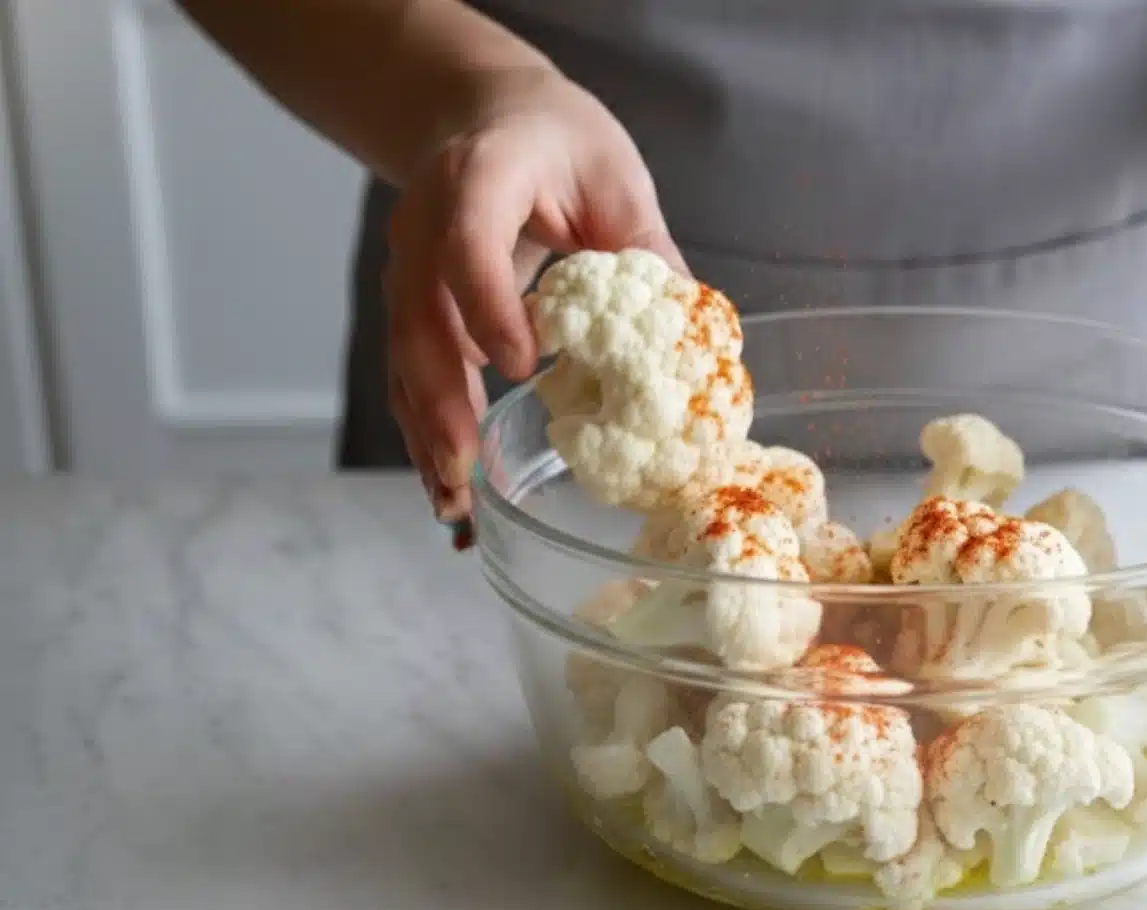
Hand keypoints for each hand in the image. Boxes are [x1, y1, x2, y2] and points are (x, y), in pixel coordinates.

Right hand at [384, 67, 684, 521]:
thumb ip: (646, 250)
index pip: (467, 241)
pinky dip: (426, 432)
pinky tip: (449, 489)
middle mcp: (425, 227)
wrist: (483, 114)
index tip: (520, 364)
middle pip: (418, 319)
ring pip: (404, 358)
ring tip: (453, 509)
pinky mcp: (411, 307)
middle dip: (440, 402)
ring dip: (426, 436)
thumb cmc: (555, 141)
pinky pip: (409, 374)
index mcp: (479, 178)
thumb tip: (693, 334)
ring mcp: (408, 269)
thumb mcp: (614, 178)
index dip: (487, 304)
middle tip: (467, 473)